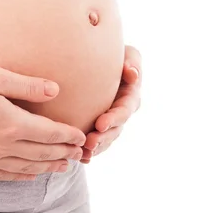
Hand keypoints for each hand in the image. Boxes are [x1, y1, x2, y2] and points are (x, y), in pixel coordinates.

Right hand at [0, 66, 85, 180]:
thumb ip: (26, 85)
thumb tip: (55, 90)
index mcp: (12, 123)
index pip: (49, 133)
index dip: (67, 136)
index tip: (79, 136)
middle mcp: (2, 146)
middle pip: (40, 153)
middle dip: (62, 153)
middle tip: (78, 153)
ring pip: (24, 167)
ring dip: (46, 167)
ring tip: (61, 167)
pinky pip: (2, 176)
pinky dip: (20, 176)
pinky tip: (28, 176)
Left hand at [81, 45, 141, 162]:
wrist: (98, 62)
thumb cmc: (115, 55)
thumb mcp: (129, 54)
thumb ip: (133, 61)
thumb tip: (132, 73)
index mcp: (130, 97)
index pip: (124, 110)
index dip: (113, 119)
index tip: (99, 124)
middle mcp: (122, 112)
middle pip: (114, 130)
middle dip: (103, 138)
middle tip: (88, 143)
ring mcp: (112, 122)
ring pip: (105, 139)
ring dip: (95, 147)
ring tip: (82, 153)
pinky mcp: (100, 127)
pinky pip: (97, 143)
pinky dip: (89, 152)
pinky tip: (80, 158)